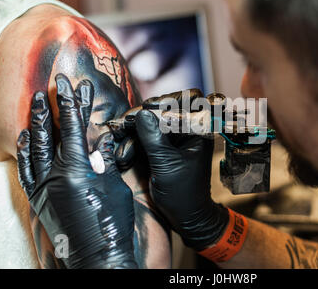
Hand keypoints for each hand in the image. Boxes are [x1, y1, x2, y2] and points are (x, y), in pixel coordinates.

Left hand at [16, 74, 136, 268]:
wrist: (97, 256)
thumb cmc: (111, 223)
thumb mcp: (115, 187)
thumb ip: (106, 160)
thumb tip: (104, 140)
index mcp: (77, 169)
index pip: (74, 127)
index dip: (73, 103)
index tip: (71, 83)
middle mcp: (54, 175)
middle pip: (51, 133)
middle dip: (51, 107)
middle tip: (50, 87)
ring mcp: (43, 187)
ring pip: (34, 148)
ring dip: (35, 124)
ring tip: (36, 104)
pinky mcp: (38, 199)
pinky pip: (26, 170)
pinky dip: (24, 152)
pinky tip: (24, 137)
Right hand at [133, 91, 228, 250]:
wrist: (184, 215)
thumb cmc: (184, 193)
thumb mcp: (167, 165)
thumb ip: (154, 138)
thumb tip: (142, 114)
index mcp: (199, 130)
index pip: (188, 102)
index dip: (166, 102)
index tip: (146, 109)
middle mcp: (187, 129)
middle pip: (167, 107)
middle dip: (145, 113)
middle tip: (127, 119)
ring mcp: (173, 137)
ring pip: (152, 120)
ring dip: (134, 127)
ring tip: (118, 131)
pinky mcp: (160, 145)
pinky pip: (145, 134)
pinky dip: (133, 139)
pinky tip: (124, 150)